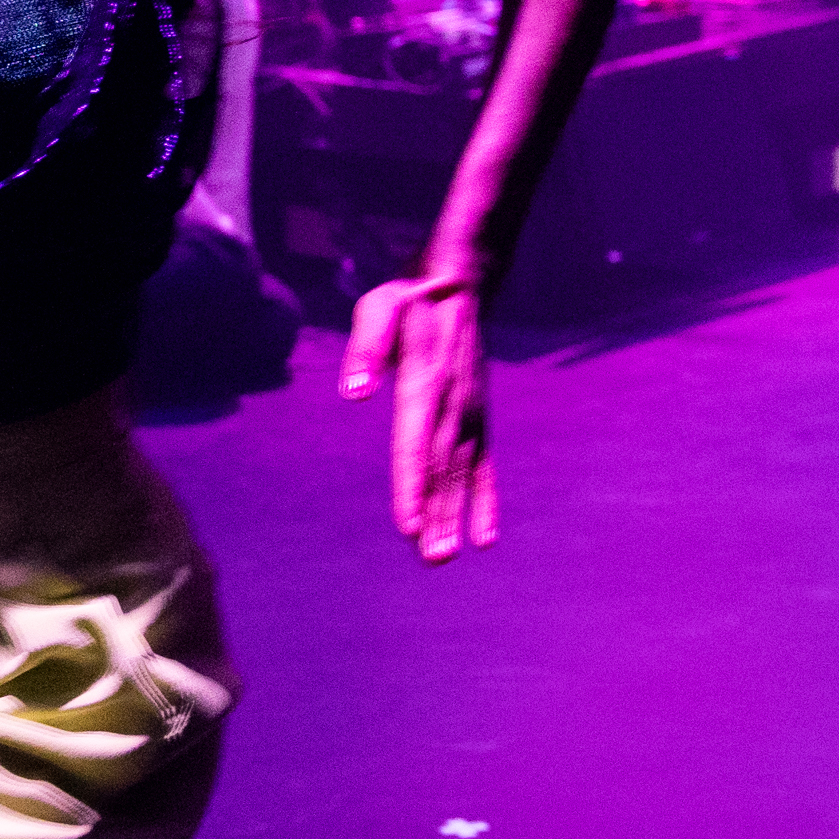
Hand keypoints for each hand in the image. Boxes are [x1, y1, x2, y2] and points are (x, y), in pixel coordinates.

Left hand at [341, 276, 495, 563]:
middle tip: (431, 556)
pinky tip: (484, 536)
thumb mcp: (378, 308)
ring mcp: (470, 412)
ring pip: (462, 472)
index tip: (407, 524)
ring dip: (454, 515)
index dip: (411, 485)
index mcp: (425, 381)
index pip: (415, 442)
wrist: (461, 281)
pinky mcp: (479, 416)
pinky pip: (485, 464)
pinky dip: (485, 499)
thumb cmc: (409, 297)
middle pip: (441, 468)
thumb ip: (367, 349)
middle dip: (435, 513)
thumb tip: (354, 393)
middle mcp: (452, 403)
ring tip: (446, 554)